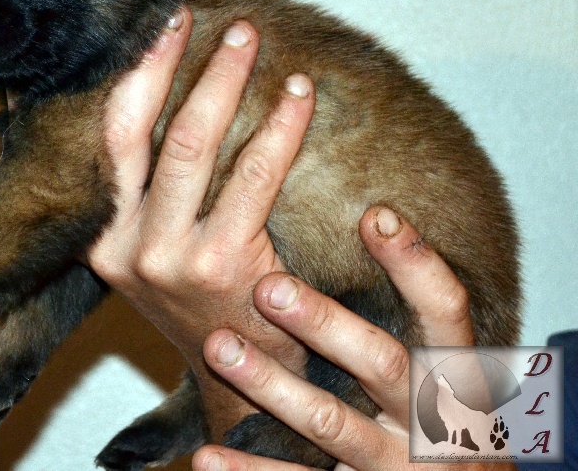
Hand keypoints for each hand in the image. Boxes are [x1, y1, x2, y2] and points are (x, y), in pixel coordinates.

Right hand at [87, 7, 315, 438]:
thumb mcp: (147, 247)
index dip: (137, 71)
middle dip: (184, 64)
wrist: (235, 374)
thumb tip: (135, 106)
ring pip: (195, 145)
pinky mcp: (221, 265)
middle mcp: (122, 243)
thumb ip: (137, 189)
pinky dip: (278, 128)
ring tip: (254, 40)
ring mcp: (168, 256)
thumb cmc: (197, 296)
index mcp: (98, 231)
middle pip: (148, 130)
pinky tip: (299, 96)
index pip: (109, 133)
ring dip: (228, 83)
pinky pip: (254, 177)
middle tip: (222, 22)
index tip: (163, 22)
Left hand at [194, 208, 514, 470]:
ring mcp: (392, 463)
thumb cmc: (438, 419)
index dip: (416, 264)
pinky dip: (250, 470)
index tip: (376, 215)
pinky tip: (206, 454)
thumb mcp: (441, 372)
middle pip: (382, 362)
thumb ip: (406, 320)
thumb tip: (366, 224)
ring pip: (329, 421)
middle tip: (268, 287)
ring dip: (270, 384)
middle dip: (323, 323)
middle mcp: (432, 419)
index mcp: (455, 375)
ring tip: (220, 347)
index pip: (445, 309)